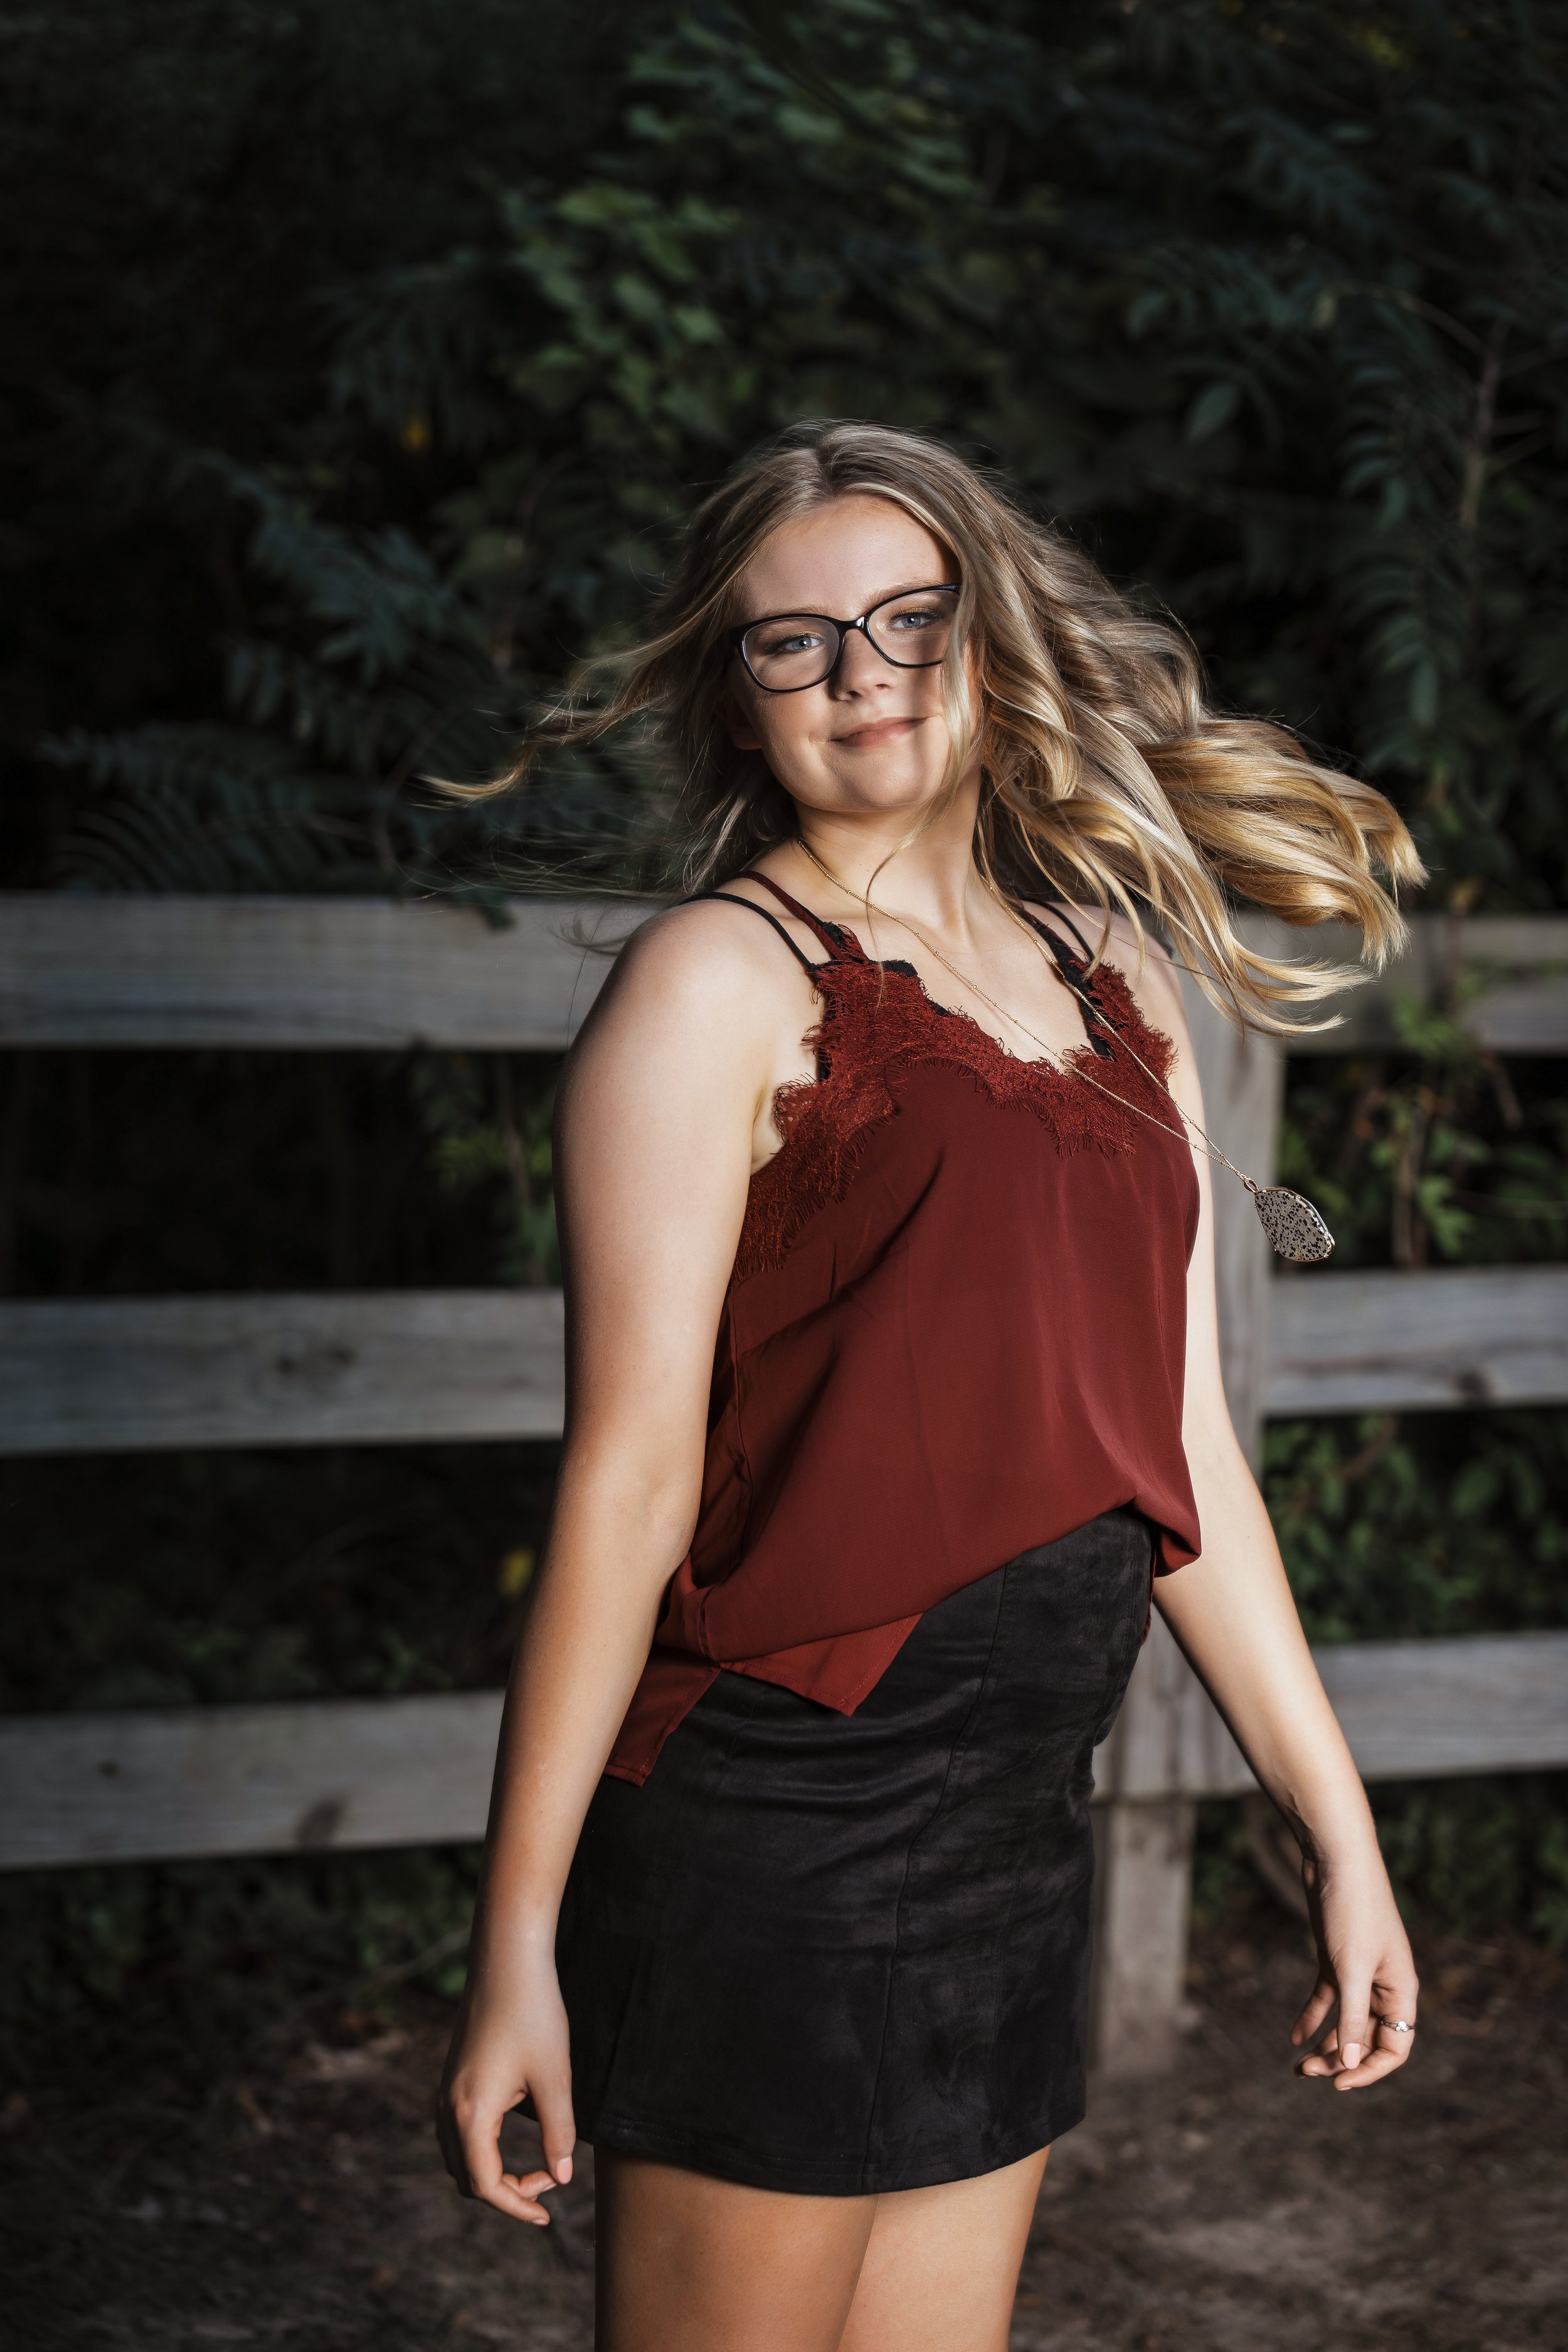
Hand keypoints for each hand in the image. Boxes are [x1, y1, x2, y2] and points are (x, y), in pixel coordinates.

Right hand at [436, 1944, 575, 2223]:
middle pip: (467, 2178)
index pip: (486, 2185)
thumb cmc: (534, 2012)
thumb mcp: (555, 2077)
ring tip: (536, 2169)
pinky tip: (511, 2141)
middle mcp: (448, 2107)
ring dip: (492, 2173)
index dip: (517, 2207)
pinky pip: (457, 2132)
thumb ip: (559, 2132)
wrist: (507, 1958)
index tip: (549, 2214)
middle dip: (507, 2192)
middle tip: (550, 2183)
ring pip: (458, 2157)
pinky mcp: (451, 2076)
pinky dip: (481, 2150)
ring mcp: (445, 2090)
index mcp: (471, 2113)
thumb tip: (563, 2176)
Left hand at [1290, 1842, 1417, 2091]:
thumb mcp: (1351, 1968)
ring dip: (1324, 2045)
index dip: (1370, 2070)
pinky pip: (1327, 1999)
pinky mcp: (1335, 1960)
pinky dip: (1312, 2017)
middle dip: (1340, 2060)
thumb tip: (1352, 2062)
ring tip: (1297, 2066)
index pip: (1395, 2048)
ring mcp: (1358, 1973)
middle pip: (1367, 2039)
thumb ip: (1353, 2016)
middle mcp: (1383, 1986)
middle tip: (1306, 2072)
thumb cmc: (1353, 1910)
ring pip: (1345, 2022)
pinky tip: (1293, 2036)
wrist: (1335, 1858)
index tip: (1339, 2083)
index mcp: (1401, 1991)